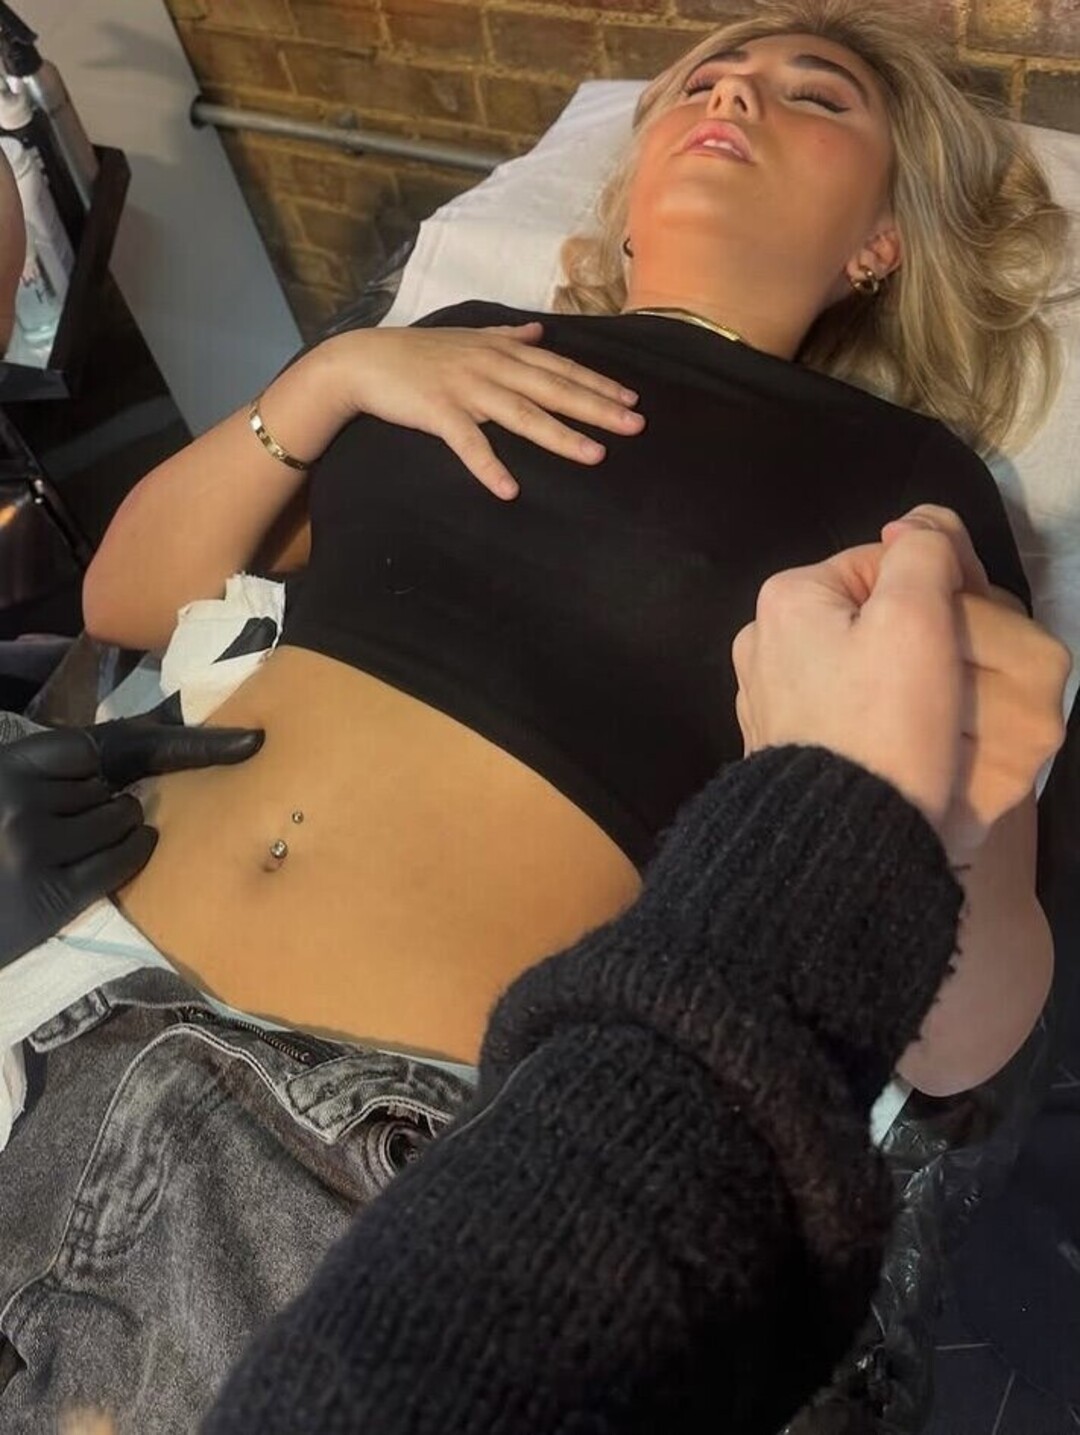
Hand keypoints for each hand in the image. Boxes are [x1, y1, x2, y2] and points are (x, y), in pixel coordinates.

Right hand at [0, 718, 262, 967]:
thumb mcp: (4, 786)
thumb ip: (49, 768)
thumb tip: (141, 743)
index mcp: (6, 766)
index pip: (95, 748)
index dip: (150, 752)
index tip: (248, 742)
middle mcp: (18, 801)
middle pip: (112, 786)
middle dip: (98, 803)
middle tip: (56, 827)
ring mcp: (34, 847)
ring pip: (125, 820)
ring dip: (114, 830)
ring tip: (62, 847)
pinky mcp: (50, 894)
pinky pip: (125, 858)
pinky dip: (129, 854)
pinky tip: (97, 863)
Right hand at [320, 322, 645, 498]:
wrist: (363, 360)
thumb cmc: (417, 353)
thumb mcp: (468, 337)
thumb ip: (506, 335)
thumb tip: (539, 332)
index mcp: (501, 350)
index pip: (559, 368)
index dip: (596, 383)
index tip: (632, 398)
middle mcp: (491, 366)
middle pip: (553, 389)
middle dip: (596, 407)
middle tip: (635, 424)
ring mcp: (466, 389)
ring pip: (521, 414)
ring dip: (559, 436)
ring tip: (594, 456)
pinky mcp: (438, 412)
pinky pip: (468, 444)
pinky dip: (488, 466)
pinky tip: (509, 490)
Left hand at [732, 507, 1070, 858]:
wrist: (838, 843)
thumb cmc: (883, 725)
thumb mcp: (915, 621)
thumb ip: (922, 554)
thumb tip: (916, 522)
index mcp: (787, 600)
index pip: (887, 565)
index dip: (942, 590)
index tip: (970, 636)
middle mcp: (762, 644)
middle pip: (872, 618)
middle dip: (921, 643)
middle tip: (955, 687)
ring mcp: (766, 701)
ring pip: (860, 669)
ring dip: (901, 687)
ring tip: (933, 724)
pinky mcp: (782, 749)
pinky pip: (843, 716)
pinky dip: (874, 725)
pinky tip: (899, 750)